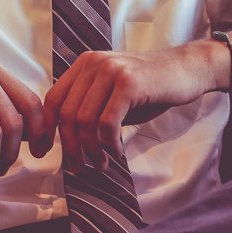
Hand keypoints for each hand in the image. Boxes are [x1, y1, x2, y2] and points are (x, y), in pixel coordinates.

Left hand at [41, 43, 215, 174]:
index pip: (53, 99)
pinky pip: (107, 123)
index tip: (46, 152)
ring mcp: (111, 72)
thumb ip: (89, 107)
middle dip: (70, 148)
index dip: (45, 129)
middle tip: (79, 168)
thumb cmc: (149, 87)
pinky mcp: (129, 84)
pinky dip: (109, 144)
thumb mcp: (112, 92)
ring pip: (85, 122)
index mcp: (85, 64)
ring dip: (91, 151)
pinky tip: (117, 152)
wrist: (186, 69)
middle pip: (67, 114)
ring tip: (101, 164)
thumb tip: (65, 140)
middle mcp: (94, 64)